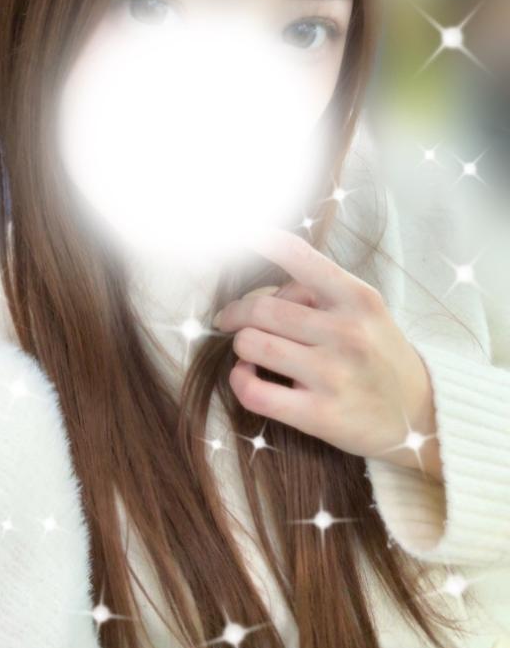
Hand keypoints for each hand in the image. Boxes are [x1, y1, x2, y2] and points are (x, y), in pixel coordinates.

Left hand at [213, 227, 443, 482]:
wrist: (420, 414)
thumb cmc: (379, 354)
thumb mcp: (365, 311)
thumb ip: (320, 293)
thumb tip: (263, 293)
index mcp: (358, 298)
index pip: (301, 258)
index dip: (264, 242)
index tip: (241, 233)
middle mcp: (347, 332)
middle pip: (261, 310)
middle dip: (235, 313)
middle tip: (227, 319)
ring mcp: (333, 374)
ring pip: (251, 345)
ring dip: (240, 346)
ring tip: (248, 351)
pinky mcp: (320, 415)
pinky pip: (255, 391)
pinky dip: (240, 380)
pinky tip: (247, 375)